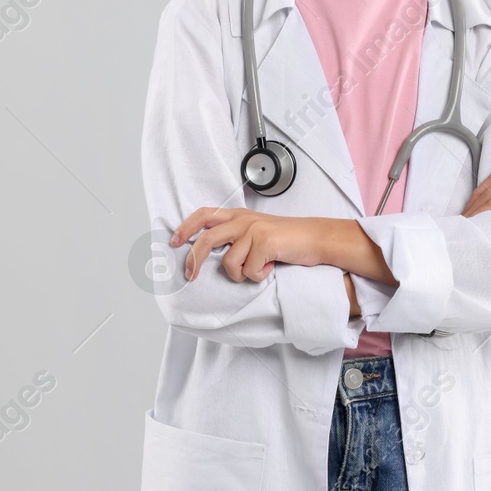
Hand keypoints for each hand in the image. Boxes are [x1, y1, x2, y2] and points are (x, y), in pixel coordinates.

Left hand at [169, 208, 327, 282]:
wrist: (315, 238)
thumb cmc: (287, 241)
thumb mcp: (257, 232)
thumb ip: (237, 237)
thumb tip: (211, 256)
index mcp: (239, 215)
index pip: (204, 214)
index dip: (186, 227)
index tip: (174, 241)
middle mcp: (243, 220)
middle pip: (207, 239)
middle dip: (194, 259)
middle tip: (190, 275)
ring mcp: (253, 230)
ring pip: (229, 263)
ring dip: (243, 274)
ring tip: (260, 268)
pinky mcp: (264, 242)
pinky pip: (249, 271)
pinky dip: (260, 276)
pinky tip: (272, 266)